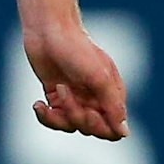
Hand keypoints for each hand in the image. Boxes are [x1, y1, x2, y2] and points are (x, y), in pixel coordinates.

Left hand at [23, 21, 128, 138]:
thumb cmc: (77, 49)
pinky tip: (39, 104)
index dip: (101, 128)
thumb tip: (124, 133)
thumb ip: (112, 105)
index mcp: (111, 96)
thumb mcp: (99, 77)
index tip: (89, 112)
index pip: (113, 130)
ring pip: (70, 126)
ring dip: (59, 115)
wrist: (49, 30)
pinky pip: (53, 119)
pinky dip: (45, 116)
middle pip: (91, 129)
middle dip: (77, 117)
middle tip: (66, 93)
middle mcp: (95, 100)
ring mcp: (75, 99)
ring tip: (56, 89)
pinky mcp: (55, 97)